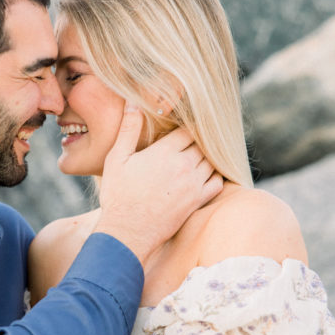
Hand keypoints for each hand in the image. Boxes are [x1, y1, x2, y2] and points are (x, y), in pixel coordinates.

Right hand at [95, 109, 223, 265]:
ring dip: (206, 158)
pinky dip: (215, 176)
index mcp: (165, 152)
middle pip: (202, 144)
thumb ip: (128, 130)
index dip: (184, 129)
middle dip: (196, 143)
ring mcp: (193, 184)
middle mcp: (184, 166)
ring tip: (196, 158)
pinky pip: (217, 183)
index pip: (187, 130)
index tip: (178, 132)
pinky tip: (205, 175)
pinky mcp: (197, 201)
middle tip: (188, 144)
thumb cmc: (118, 195)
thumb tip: (134, 103)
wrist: (128, 232)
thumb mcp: (117, 159)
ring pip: (212, 161)